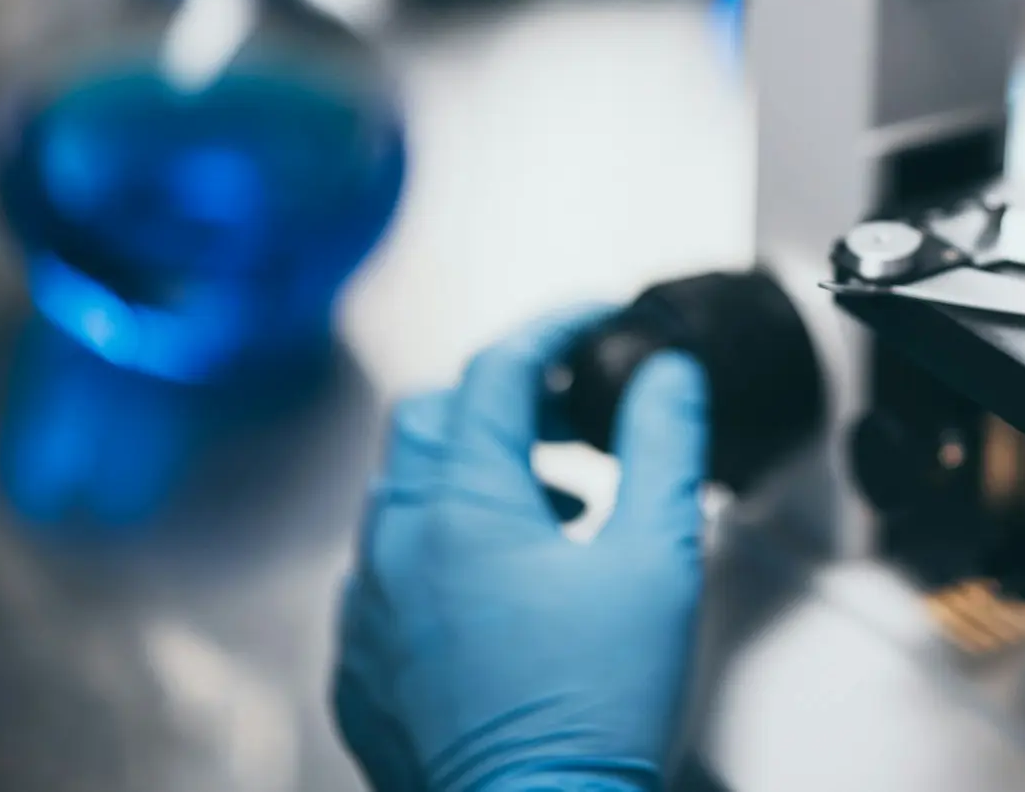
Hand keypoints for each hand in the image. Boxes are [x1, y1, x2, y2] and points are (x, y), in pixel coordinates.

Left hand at [333, 310, 708, 791]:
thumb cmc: (597, 707)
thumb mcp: (657, 559)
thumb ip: (662, 447)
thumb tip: (665, 372)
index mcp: (464, 506)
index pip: (498, 370)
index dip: (557, 327)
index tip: (601, 318)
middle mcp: (395, 546)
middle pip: (431, 417)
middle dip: (503, 394)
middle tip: (574, 412)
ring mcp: (366, 609)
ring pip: (402, 492)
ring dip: (473, 471)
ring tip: (556, 507)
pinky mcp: (359, 666)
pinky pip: (385, 568)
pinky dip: (441, 544)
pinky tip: (504, 584)